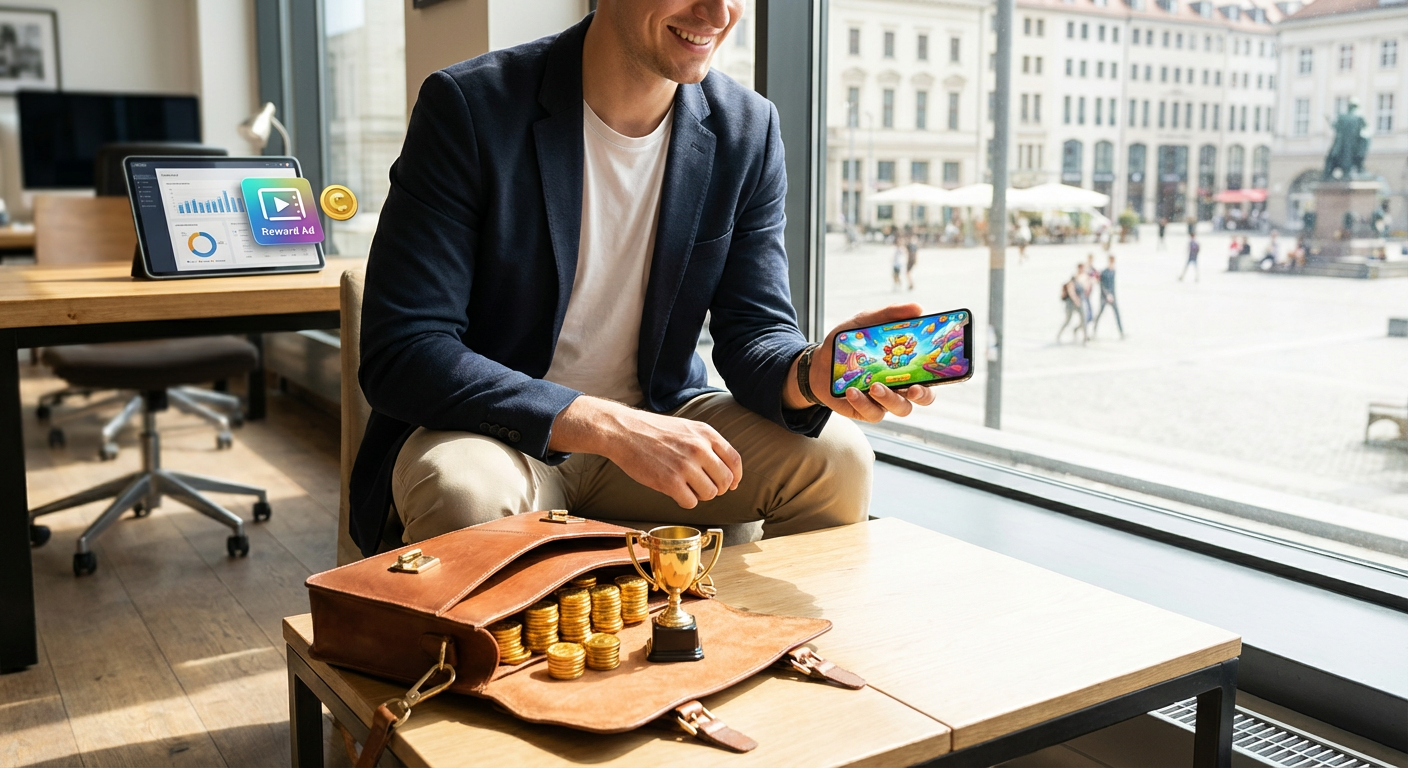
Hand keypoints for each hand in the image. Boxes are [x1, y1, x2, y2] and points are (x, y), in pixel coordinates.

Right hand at [549, 397, 741, 508]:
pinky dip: (685, 501)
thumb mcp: (687, 428)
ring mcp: (685, 466)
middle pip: (725, 481)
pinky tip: (675, 492)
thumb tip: (725, 468)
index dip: (735, 477)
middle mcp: (699, 449)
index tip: (731, 485)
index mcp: (706, 434)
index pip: (734, 461)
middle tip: (704, 487)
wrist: (624, 431)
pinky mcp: (670, 482)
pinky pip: (691, 502)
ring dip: (700, 495)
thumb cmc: (654, 431)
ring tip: (686, 487)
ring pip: (710, 494)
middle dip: (717, 488)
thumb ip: (706, 444)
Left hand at [784, 303, 936, 422]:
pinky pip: (872, 413)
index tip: (938, 369)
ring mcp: (883, 401)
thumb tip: (917, 308)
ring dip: (889, 399)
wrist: (819, 362)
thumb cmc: (848, 343)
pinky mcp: (865, 410)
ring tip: (874, 386)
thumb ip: (889, 315)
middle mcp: (900, 386)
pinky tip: (852, 390)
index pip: (932, 374)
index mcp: (906, 366)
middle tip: (912, 388)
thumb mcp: (865, 323)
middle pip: (923, 398)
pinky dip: (862, 403)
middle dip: (922, 395)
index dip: (942, 375)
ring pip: (899, 408)